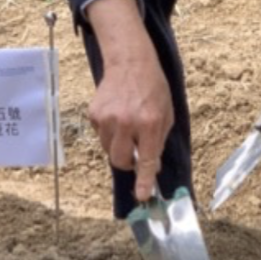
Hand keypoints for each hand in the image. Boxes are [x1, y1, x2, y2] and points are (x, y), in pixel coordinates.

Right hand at [86, 0, 174, 202]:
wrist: (130, 62)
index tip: (142, 197)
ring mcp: (107, 119)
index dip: (144, 180)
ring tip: (127, 125)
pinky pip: (100, 135)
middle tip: (135, 152)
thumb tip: (151, 165)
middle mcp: (127, 122)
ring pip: (109, 150)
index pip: (147, 159)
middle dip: (128, 163)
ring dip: (119, 145)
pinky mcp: (94, 114)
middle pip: (121, 161)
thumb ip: (158, 139)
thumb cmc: (153, 87)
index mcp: (149, 122)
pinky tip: (117, 115)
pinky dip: (109, 132)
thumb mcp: (166, 112)